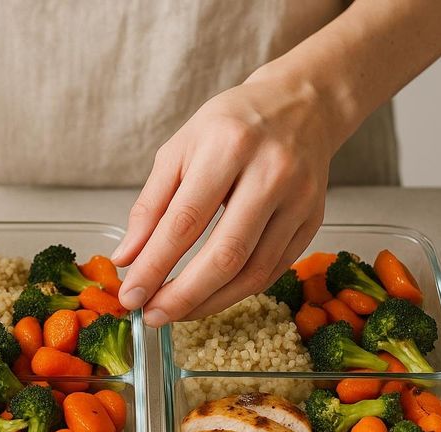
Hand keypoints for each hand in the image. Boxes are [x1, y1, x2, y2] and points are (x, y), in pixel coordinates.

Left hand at [112, 73, 337, 325]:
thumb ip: (150, 206)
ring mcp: (299, 200)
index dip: (155, 265)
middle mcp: (270, 173)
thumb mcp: (179, 150)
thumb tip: (127, 258)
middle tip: (151, 317)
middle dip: (183, 295)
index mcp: (228, 147)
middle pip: (225, 254)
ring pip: (253, 271)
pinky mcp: (314, 221)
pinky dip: (237, 292)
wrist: (301, 106)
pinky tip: (209, 298)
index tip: (131, 295)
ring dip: (209, 303)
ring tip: (174, 314)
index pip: (185, 221)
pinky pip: (272, 271)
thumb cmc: (231, 126)